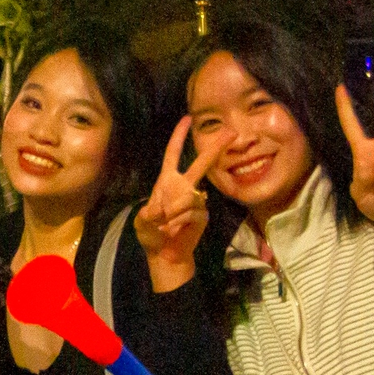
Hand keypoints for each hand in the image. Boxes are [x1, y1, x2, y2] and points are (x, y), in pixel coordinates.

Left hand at [133, 115, 219, 289]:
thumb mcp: (142, 222)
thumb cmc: (151, 235)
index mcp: (167, 182)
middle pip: (201, 163)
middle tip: (232, 132)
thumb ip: (148, 213)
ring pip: (191, 196)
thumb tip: (161, 208)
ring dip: (176, 211)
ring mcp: (195, 200)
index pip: (173, 154)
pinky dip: (181, 221)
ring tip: (166, 225)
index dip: (179, 137)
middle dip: (215, 148)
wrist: (164, 255)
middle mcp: (184, 187)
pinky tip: (175, 229)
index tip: (187, 119)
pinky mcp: (203, 215)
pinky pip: (195, 211)